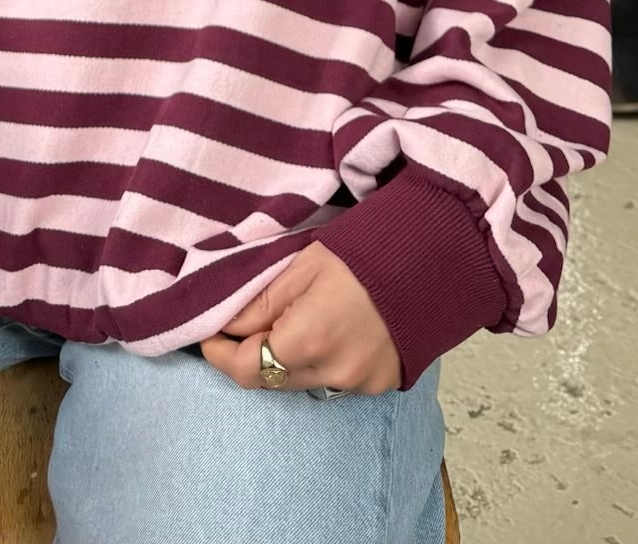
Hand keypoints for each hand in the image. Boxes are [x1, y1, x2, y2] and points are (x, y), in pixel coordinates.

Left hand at [201, 242, 401, 395]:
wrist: (430, 258)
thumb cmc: (363, 252)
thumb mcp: (302, 265)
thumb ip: (260, 302)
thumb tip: (224, 324)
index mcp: (307, 341)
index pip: (244, 368)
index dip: (218, 353)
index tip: (207, 335)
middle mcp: (332, 373)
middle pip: (270, 380)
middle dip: (249, 355)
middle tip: (240, 325)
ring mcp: (358, 384)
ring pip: (300, 382)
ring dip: (284, 360)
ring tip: (289, 322)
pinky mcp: (378, 384)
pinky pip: (332, 381)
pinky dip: (319, 362)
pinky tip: (327, 331)